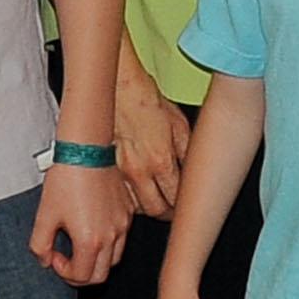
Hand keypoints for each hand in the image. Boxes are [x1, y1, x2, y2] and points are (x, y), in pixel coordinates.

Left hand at [33, 161, 128, 285]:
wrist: (85, 150)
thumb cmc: (65, 179)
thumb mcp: (44, 216)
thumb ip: (40, 246)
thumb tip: (44, 260)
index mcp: (90, 241)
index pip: (82, 277)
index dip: (64, 272)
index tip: (55, 256)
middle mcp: (112, 236)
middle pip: (101, 275)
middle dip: (81, 273)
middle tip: (67, 260)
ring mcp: (123, 224)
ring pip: (113, 258)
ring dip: (96, 259)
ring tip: (79, 243)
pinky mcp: (128, 212)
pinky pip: (121, 237)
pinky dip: (107, 242)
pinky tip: (91, 225)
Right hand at [112, 53, 189, 220]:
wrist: (117, 86)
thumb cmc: (145, 99)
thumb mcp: (179, 124)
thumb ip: (187, 153)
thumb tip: (194, 172)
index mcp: (160, 161)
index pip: (176, 200)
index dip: (183, 207)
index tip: (185, 205)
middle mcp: (138, 170)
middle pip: (155, 210)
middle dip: (166, 213)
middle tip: (171, 208)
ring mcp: (118, 171)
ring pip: (134, 206)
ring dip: (146, 206)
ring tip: (153, 198)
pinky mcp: (104, 167)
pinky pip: (118, 193)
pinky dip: (127, 196)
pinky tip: (134, 190)